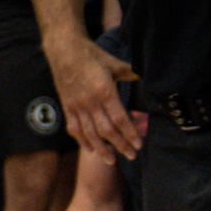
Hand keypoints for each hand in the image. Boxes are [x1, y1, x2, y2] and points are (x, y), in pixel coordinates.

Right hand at [46, 36, 141, 160]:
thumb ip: (130, 73)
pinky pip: (75, 129)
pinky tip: (90, 149)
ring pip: (90, 134)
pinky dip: (82, 141)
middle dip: (120, 146)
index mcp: (104, 91)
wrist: (64, 50)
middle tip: (131, 155)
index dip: (129, 134)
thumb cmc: (91, 55)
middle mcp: (90, 102)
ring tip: (111, 160)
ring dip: (102, 149)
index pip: (120, 119)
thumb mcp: (114, 63)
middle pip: (107, 131)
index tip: (138, 144)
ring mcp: (77, 106)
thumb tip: (145, 78)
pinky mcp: (68, 107)